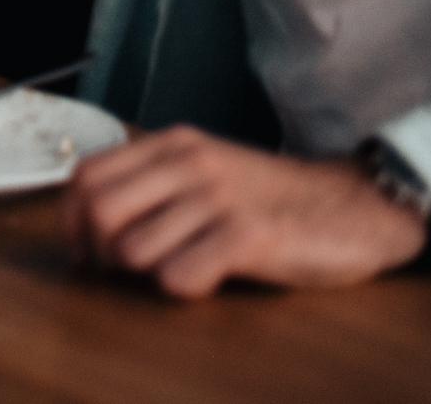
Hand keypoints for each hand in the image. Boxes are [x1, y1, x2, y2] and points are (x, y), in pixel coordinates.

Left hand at [63, 126, 428, 297]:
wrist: (359, 205)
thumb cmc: (273, 200)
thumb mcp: (206, 174)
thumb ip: (154, 184)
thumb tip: (90, 223)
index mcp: (171, 145)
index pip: (85, 176)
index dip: (71, 220)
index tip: (85, 251)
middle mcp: (189, 163)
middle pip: (97, 211)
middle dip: (99, 252)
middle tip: (124, 271)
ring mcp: (218, 197)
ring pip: (132, 249)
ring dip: (146, 273)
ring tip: (181, 267)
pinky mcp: (249, 235)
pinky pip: (178, 276)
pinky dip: (183, 287)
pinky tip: (210, 278)